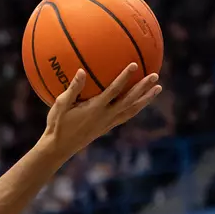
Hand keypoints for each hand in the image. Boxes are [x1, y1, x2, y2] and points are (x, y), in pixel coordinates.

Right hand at [39, 67, 161, 162]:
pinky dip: (136, 107)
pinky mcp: (107, 128)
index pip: (113, 91)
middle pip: (129, 101)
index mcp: (95, 109)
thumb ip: (72, 88)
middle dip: (143, 88)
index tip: (134, 65)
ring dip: (146, 99)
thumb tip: (82, 71)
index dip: (124, 78)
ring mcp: (108, 123)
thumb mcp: (60, 105)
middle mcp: (105, 116)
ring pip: (132, 110)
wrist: (59, 148)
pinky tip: (141, 101)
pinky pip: (126, 116)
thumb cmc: (57, 125)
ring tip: (157, 89)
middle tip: (155, 76)